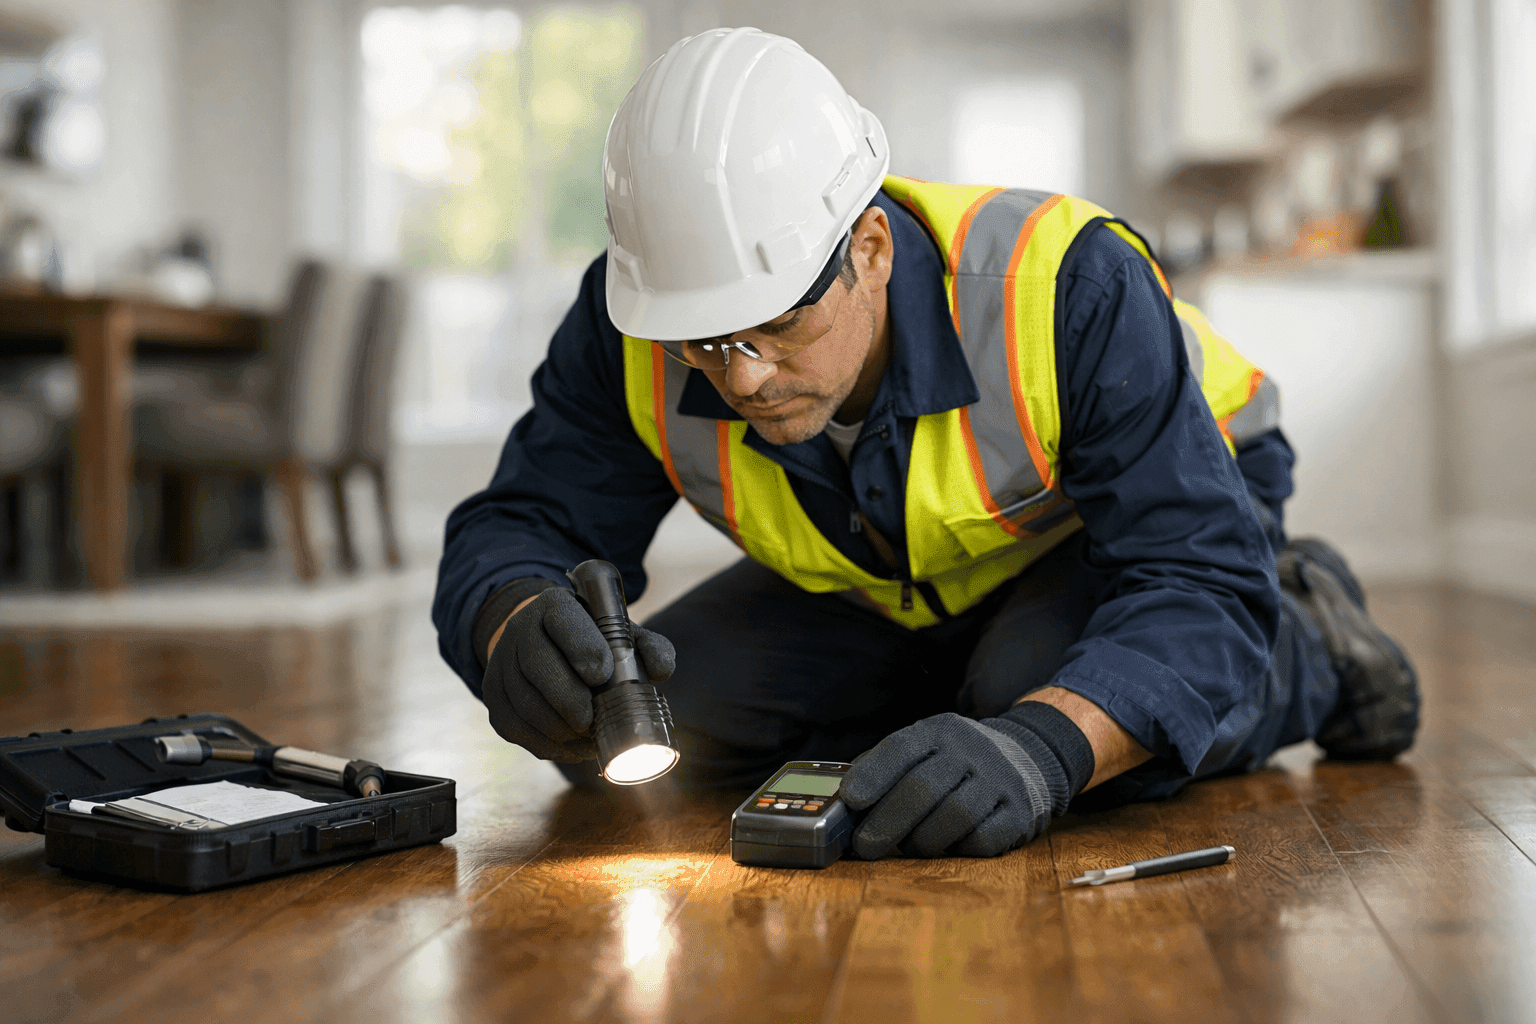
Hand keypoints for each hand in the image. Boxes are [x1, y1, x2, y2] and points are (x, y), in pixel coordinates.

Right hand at [481, 588, 675, 762]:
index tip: (602, 675)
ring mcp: (502, 663)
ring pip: (523, 702)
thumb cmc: (592, 641)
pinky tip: (572, 747)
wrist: (545, 643)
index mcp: (555, 605)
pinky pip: (515, 728)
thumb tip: (662, 670)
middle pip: (536, 665)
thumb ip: (647, 647)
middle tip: (591, 720)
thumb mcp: (622, 634)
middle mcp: (521, 629)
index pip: (563, 620)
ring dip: (558, 728)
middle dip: (568, 699)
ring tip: (587, 737)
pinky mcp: (494, 698)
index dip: (582, 648)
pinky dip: (547, 745)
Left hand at [840, 712, 1060, 858]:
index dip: (873, 775)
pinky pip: (982, 839)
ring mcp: (1001, 780)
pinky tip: (949, 844)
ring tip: (910, 845)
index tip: (850, 800)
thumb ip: (887, 767)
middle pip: (923, 788)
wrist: (1028, 759)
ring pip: (953, 817)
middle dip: (886, 822)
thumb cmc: (958, 763)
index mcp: (941, 730)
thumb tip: (845, 800)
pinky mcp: (1020, 812)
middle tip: (865, 846)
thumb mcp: (926, 749)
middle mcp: (973, 750)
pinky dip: (957, 848)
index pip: (901, 748)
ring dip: (922, 840)